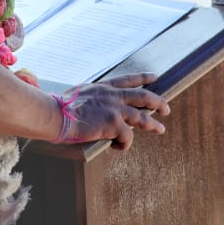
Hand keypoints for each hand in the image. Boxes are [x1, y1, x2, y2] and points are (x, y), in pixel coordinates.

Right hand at [54, 73, 169, 149]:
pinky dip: (125, 144)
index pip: (128, 79)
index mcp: (104, 87)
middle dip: (157, 102)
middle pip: (143, 96)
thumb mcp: (79, 94)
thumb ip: (91, 97)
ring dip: (153, 124)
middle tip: (166, 108)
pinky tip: (117, 147)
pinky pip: (128, 137)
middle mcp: (113, 95)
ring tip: (161, 129)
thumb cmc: (60, 107)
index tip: (154, 77)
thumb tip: (91, 106)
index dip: (143, 78)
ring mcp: (115, 109)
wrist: (56, 114)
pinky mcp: (114, 124)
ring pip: (142, 117)